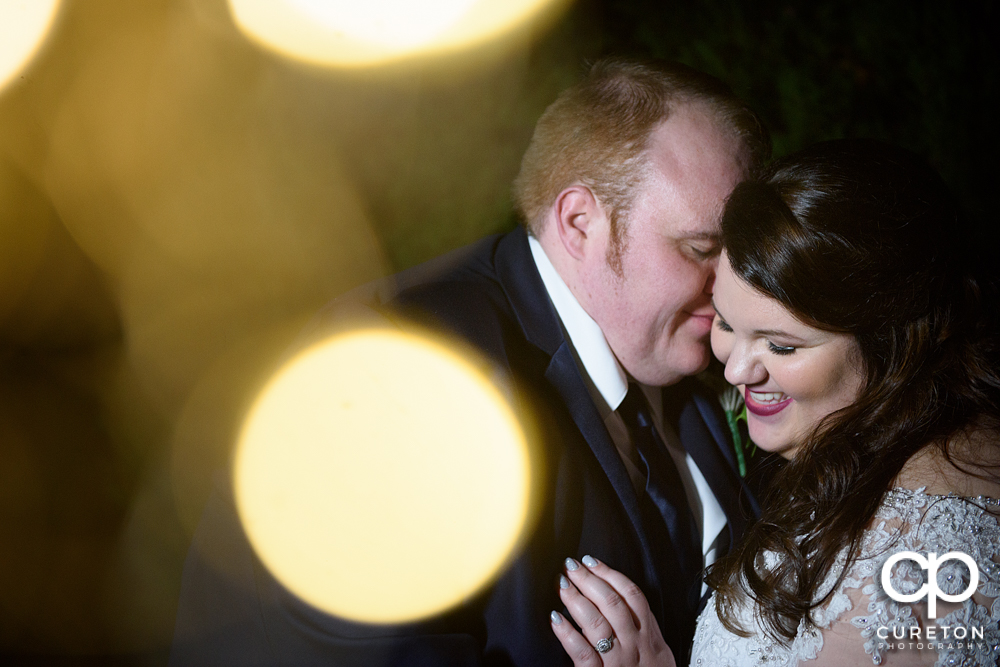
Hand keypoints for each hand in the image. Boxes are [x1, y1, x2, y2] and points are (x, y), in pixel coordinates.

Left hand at [550, 556, 676, 666]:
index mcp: (650, 637)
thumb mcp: (659, 652)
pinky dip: (567, 634)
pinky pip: (582, 653)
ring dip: (576, 600)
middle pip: (612, 604)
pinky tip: (555, 618)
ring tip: (562, 584)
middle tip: (571, 566)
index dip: (610, 575)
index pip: (633, 596)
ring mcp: (618, 662)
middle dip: (589, 580)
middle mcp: (635, 646)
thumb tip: (622, 596)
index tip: (592, 561)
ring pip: (597, 623)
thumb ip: (644, 626)